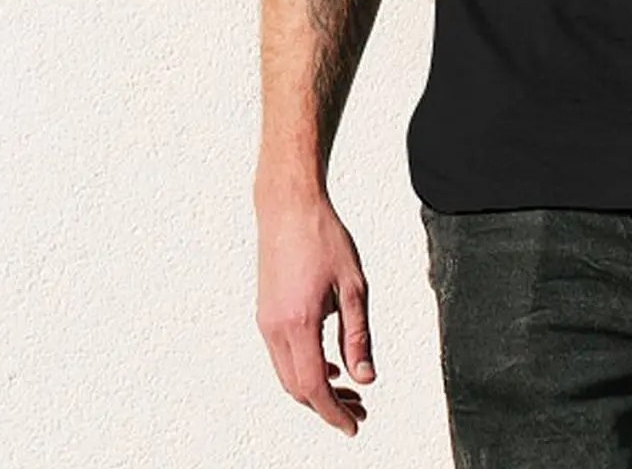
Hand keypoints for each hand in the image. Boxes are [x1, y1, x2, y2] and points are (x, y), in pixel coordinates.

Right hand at [255, 190, 375, 435]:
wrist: (288, 206)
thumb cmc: (324, 237)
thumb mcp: (353, 286)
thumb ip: (358, 336)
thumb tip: (366, 378)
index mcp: (298, 323)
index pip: (314, 387)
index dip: (334, 412)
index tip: (355, 425)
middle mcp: (275, 328)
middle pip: (297, 388)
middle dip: (327, 406)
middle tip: (359, 410)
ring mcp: (265, 321)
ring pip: (287, 374)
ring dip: (315, 388)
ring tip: (349, 390)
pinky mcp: (265, 312)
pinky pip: (282, 355)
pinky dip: (304, 368)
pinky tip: (329, 363)